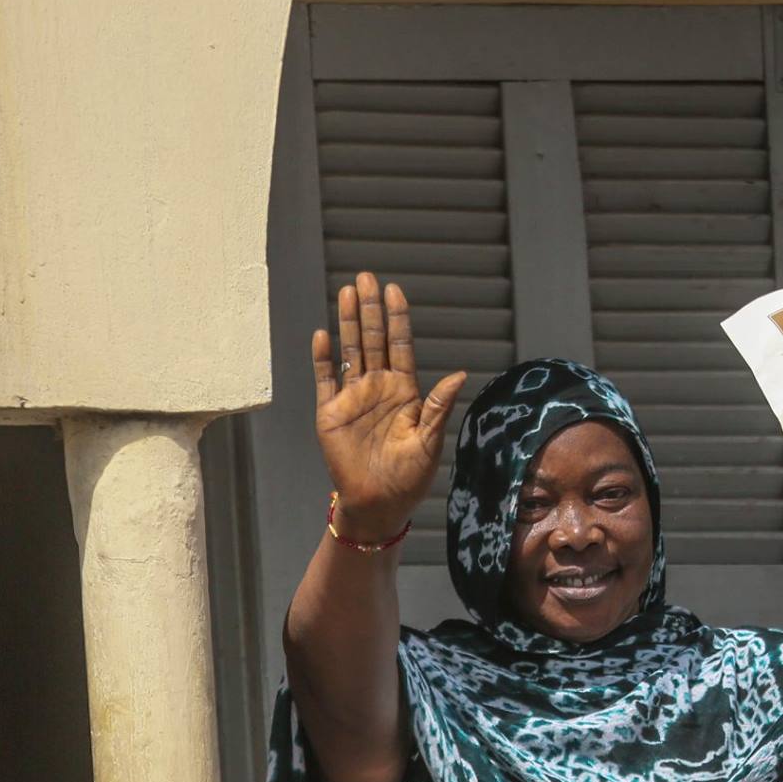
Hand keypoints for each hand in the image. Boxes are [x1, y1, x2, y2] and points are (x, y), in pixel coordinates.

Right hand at [312, 272, 467, 540]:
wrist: (379, 504)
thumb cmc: (410, 477)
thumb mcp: (430, 442)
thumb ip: (439, 406)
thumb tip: (459, 373)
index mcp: (404, 391)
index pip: (400, 345)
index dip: (397, 318)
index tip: (394, 290)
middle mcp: (378, 388)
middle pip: (373, 339)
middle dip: (370, 309)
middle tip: (366, 277)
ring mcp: (353, 398)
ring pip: (350, 350)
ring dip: (347, 322)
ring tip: (346, 292)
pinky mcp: (331, 412)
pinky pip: (326, 379)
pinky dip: (323, 358)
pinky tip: (323, 334)